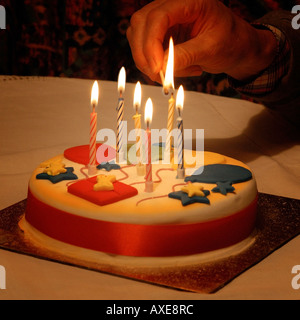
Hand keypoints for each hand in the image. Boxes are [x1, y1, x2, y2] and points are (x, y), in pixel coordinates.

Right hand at [126, 0, 276, 81]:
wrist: (236, 47)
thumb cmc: (230, 42)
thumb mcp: (211, 49)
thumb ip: (186, 56)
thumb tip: (161, 67)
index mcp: (189, 0)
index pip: (158, 17)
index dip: (151, 44)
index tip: (156, 68)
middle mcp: (172, 4)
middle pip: (140, 23)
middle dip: (144, 54)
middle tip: (159, 76)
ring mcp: (164, 18)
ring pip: (137, 35)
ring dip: (147, 60)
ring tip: (173, 73)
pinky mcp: (161, 32)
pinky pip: (145, 47)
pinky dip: (153, 63)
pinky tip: (175, 68)